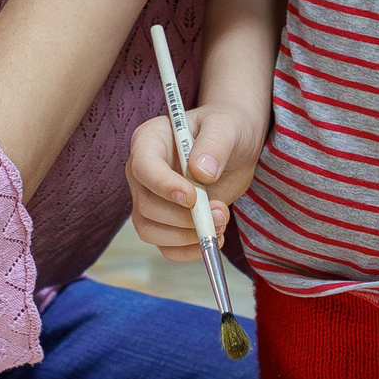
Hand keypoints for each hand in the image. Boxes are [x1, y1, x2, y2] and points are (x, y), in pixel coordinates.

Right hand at [126, 106, 265, 260]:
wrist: (235, 146)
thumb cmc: (226, 128)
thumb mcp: (226, 127)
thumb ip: (215, 145)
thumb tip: (202, 173)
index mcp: (149, 140)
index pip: (143, 168)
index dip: (164, 186)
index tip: (192, 199)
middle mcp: (142, 172)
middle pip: (146, 206)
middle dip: (184, 218)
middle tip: (221, 214)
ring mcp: (150, 199)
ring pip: (151, 230)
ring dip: (187, 237)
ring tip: (220, 224)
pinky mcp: (163, 221)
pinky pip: (165, 247)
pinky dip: (188, 250)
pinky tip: (213, 238)